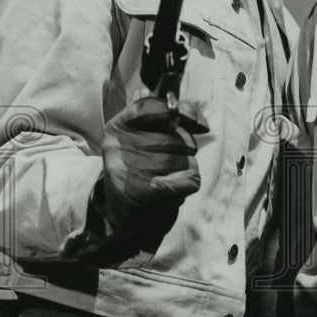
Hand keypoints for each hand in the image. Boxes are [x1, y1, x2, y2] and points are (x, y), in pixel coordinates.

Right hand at [100, 96, 201, 234]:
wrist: (122, 210)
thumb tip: (200, 122)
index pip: (149, 107)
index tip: (199, 122)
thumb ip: (167, 120)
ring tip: (168, 176)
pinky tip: (175, 187)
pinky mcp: (145, 192)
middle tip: (171, 161)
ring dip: (187, 166)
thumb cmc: (140, 167)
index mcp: (117, 128)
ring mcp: (131, 169)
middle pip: (175, 138)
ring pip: (185, 159)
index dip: (180, 110)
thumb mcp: (142, 136)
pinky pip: (189, 177)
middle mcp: (119, 147)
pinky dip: (190, 181)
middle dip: (185, 148)